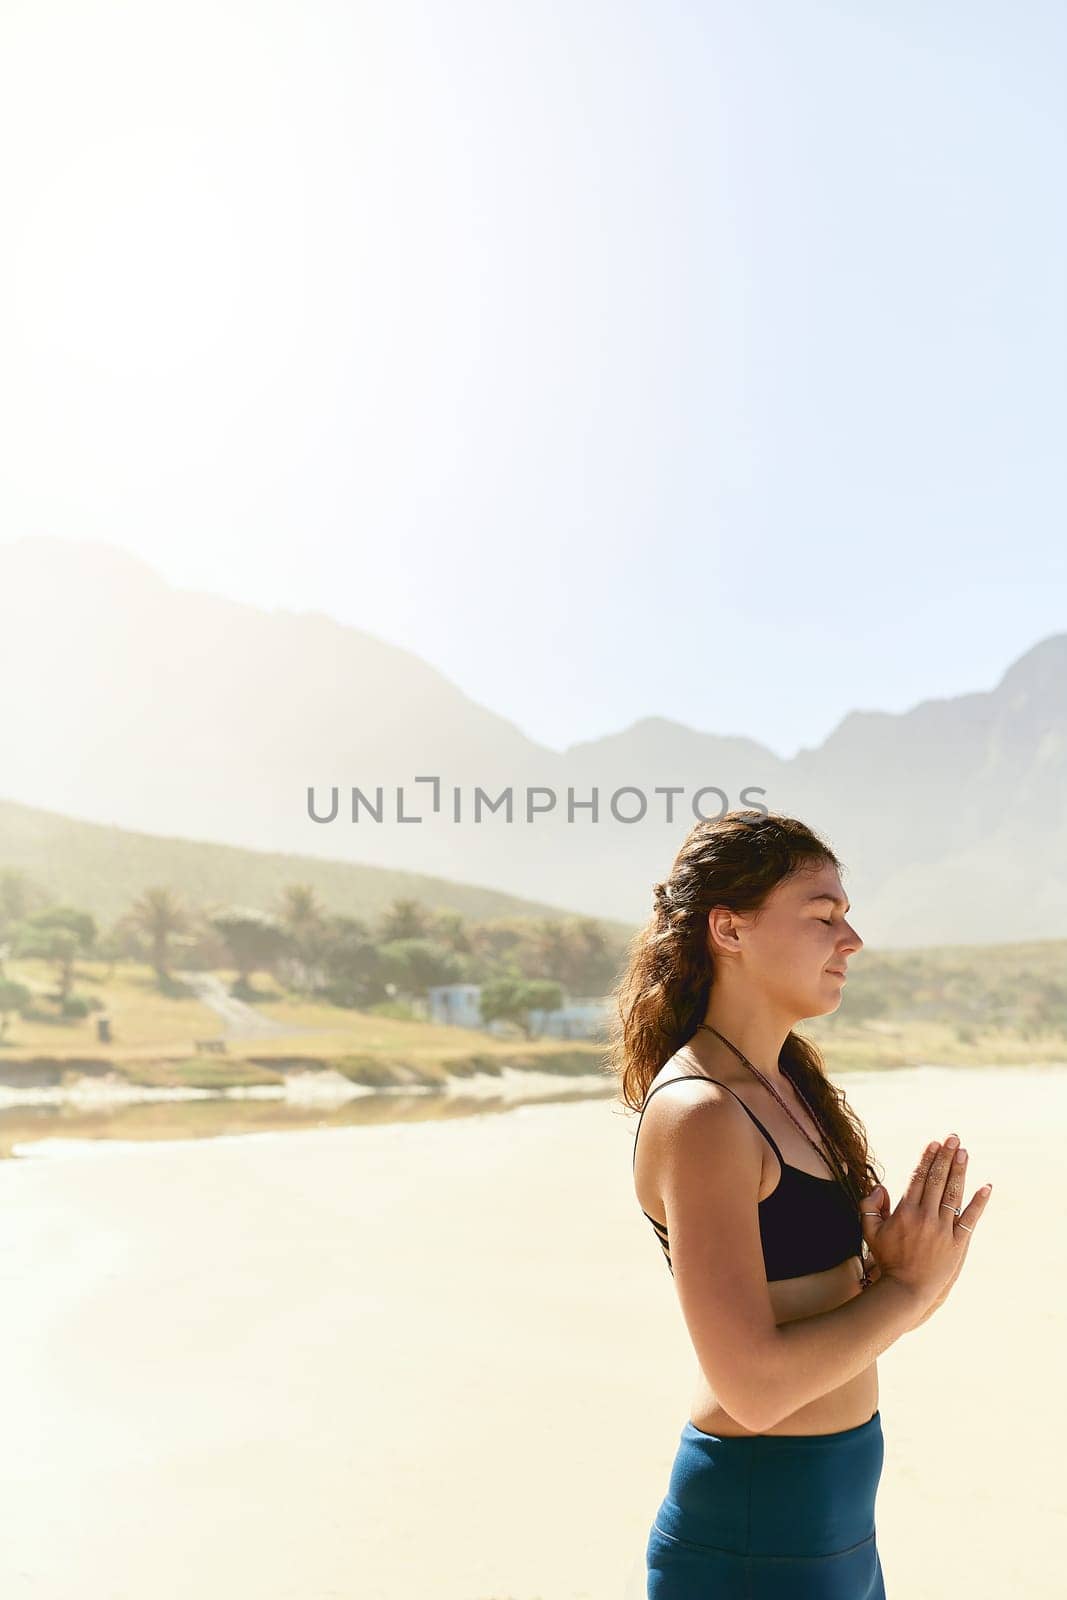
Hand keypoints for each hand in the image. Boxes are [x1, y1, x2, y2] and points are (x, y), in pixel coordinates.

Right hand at [860, 1135, 991, 1319]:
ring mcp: (943, 1230)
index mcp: (905, 1211)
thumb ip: (870, 1205)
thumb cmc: (886, 1260)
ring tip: (963, 1153)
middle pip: (937, 1180)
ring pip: (953, 1194)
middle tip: (952, 1138)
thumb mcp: (869, 1231)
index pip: (918, 1178)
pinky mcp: (958, 1244)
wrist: (906, 1290)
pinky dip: (979, 1203)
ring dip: (959, 1171)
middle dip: (945, 1157)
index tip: (933, 1143)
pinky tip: (986, 1187)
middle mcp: (926, 1217)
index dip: (927, 1159)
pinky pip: (970, 1219)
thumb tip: (880, 1187)